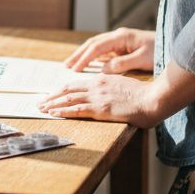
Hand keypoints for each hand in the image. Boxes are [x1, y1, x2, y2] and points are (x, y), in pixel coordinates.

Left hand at [38, 73, 164, 127]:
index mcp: (103, 80)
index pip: (77, 84)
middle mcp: (97, 86)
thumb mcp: (126, 86)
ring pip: (68, 99)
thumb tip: (110, 95)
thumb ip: (114, 88)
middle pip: (68, 90)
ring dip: (52, 104)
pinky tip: (53, 113)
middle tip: (40, 102)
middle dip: (52, 97)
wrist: (153, 99)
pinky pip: (76, 110)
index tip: (53, 94)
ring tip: (41, 108)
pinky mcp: (100, 109)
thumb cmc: (145, 95)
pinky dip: (63, 111)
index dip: (62, 90)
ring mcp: (98, 97)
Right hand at [64, 27, 154, 73]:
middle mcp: (117, 36)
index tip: (74, 69)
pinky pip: (103, 51)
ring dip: (83, 55)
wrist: (171, 45)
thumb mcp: (142, 59)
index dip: (84, 58)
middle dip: (78, 54)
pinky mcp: (121, 47)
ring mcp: (119, 41)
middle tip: (66, 66)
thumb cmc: (159, 51)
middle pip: (92, 44)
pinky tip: (86, 64)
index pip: (97, 47)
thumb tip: (102, 70)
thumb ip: (121, 64)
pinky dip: (92, 57)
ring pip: (96, 46)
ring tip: (71, 65)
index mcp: (121, 37)